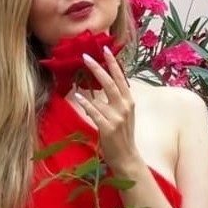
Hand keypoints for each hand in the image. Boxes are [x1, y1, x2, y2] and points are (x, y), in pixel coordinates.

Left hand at [70, 49, 140, 178]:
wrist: (127, 157)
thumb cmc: (123, 135)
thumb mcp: (124, 114)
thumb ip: (115, 100)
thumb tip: (102, 84)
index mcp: (129, 101)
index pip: (121, 78)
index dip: (113, 63)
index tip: (106, 49)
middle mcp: (125, 107)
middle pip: (110, 82)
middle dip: (97, 67)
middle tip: (85, 56)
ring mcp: (117, 117)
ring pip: (100, 97)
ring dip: (88, 87)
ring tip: (79, 79)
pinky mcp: (108, 128)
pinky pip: (94, 112)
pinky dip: (86, 104)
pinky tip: (78, 97)